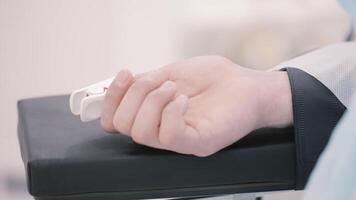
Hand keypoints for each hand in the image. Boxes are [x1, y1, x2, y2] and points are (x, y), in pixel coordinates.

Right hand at [101, 56, 292, 155]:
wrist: (247, 84)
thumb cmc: (212, 79)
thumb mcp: (170, 73)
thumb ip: (144, 82)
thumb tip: (119, 85)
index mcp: (153, 116)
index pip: (114, 121)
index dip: (111, 98)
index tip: (126, 74)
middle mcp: (161, 131)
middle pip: (123, 126)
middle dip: (135, 94)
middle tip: (161, 81)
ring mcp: (179, 140)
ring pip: (142, 132)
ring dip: (153, 100)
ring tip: (175, 89)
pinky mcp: (198, 142)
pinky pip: (170, 136)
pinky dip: (172, 111)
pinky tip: (185, 99)